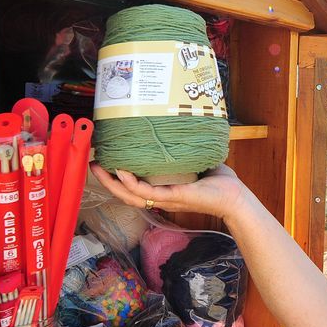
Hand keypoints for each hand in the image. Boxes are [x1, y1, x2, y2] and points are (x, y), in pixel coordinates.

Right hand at [88, 163, 248, 220]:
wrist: (234, 197)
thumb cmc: (218, 182)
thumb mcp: (194, 161)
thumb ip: (182, 150)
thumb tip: (175, 127)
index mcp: (163, 190)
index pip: (132, 187)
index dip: (115, 178)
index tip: (103, 161)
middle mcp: (160, 197)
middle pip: (124, 193)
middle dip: (105, 180)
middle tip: (91, 163)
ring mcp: (165, 199)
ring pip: (130, 195)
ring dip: (111, 183)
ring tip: (98, 167)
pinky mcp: (174, 197)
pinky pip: (147, 192)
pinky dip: (132, 183)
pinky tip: (122, 172)